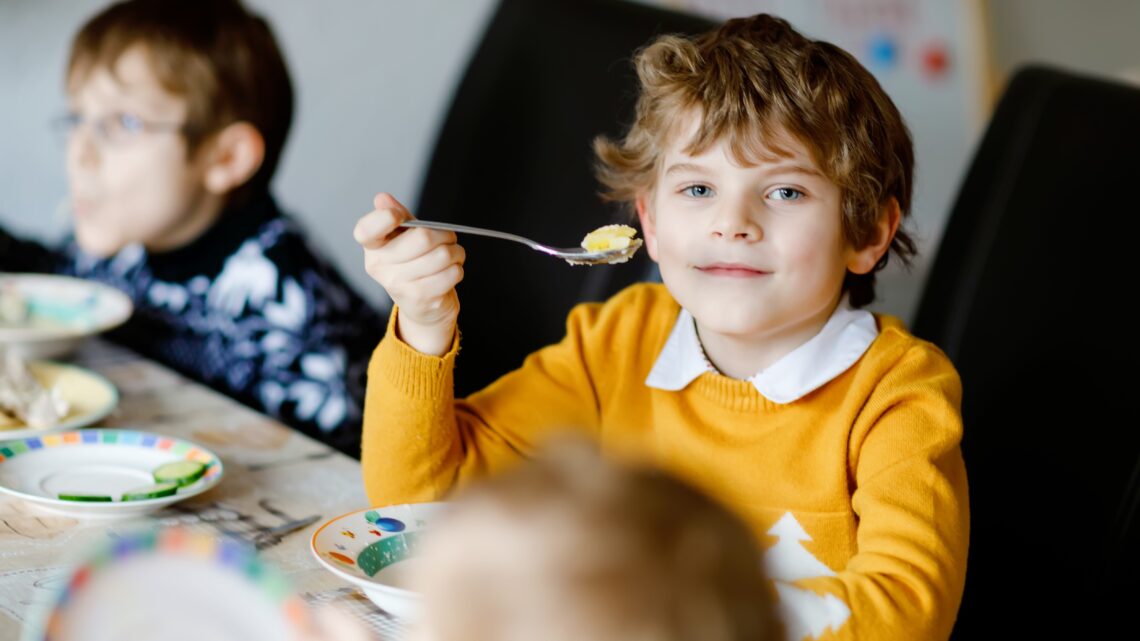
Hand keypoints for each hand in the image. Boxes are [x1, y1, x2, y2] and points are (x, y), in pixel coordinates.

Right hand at [354, 193, 464, 355]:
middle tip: (448, 237)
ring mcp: (398, 285)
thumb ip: (397, 215)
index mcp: (372, 247)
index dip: (384, 217)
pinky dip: (457, 269)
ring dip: (456, 252)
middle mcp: (378, 267)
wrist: (421, 304)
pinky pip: (452, 273)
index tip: (398, 216)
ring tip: (452, 256)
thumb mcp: (403, 237)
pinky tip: (449, 271)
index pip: (366, 230)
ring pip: (443, 255)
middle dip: (444, 234)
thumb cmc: (413, 263)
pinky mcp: (419, 298)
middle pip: (423, 237)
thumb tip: (382, 199)